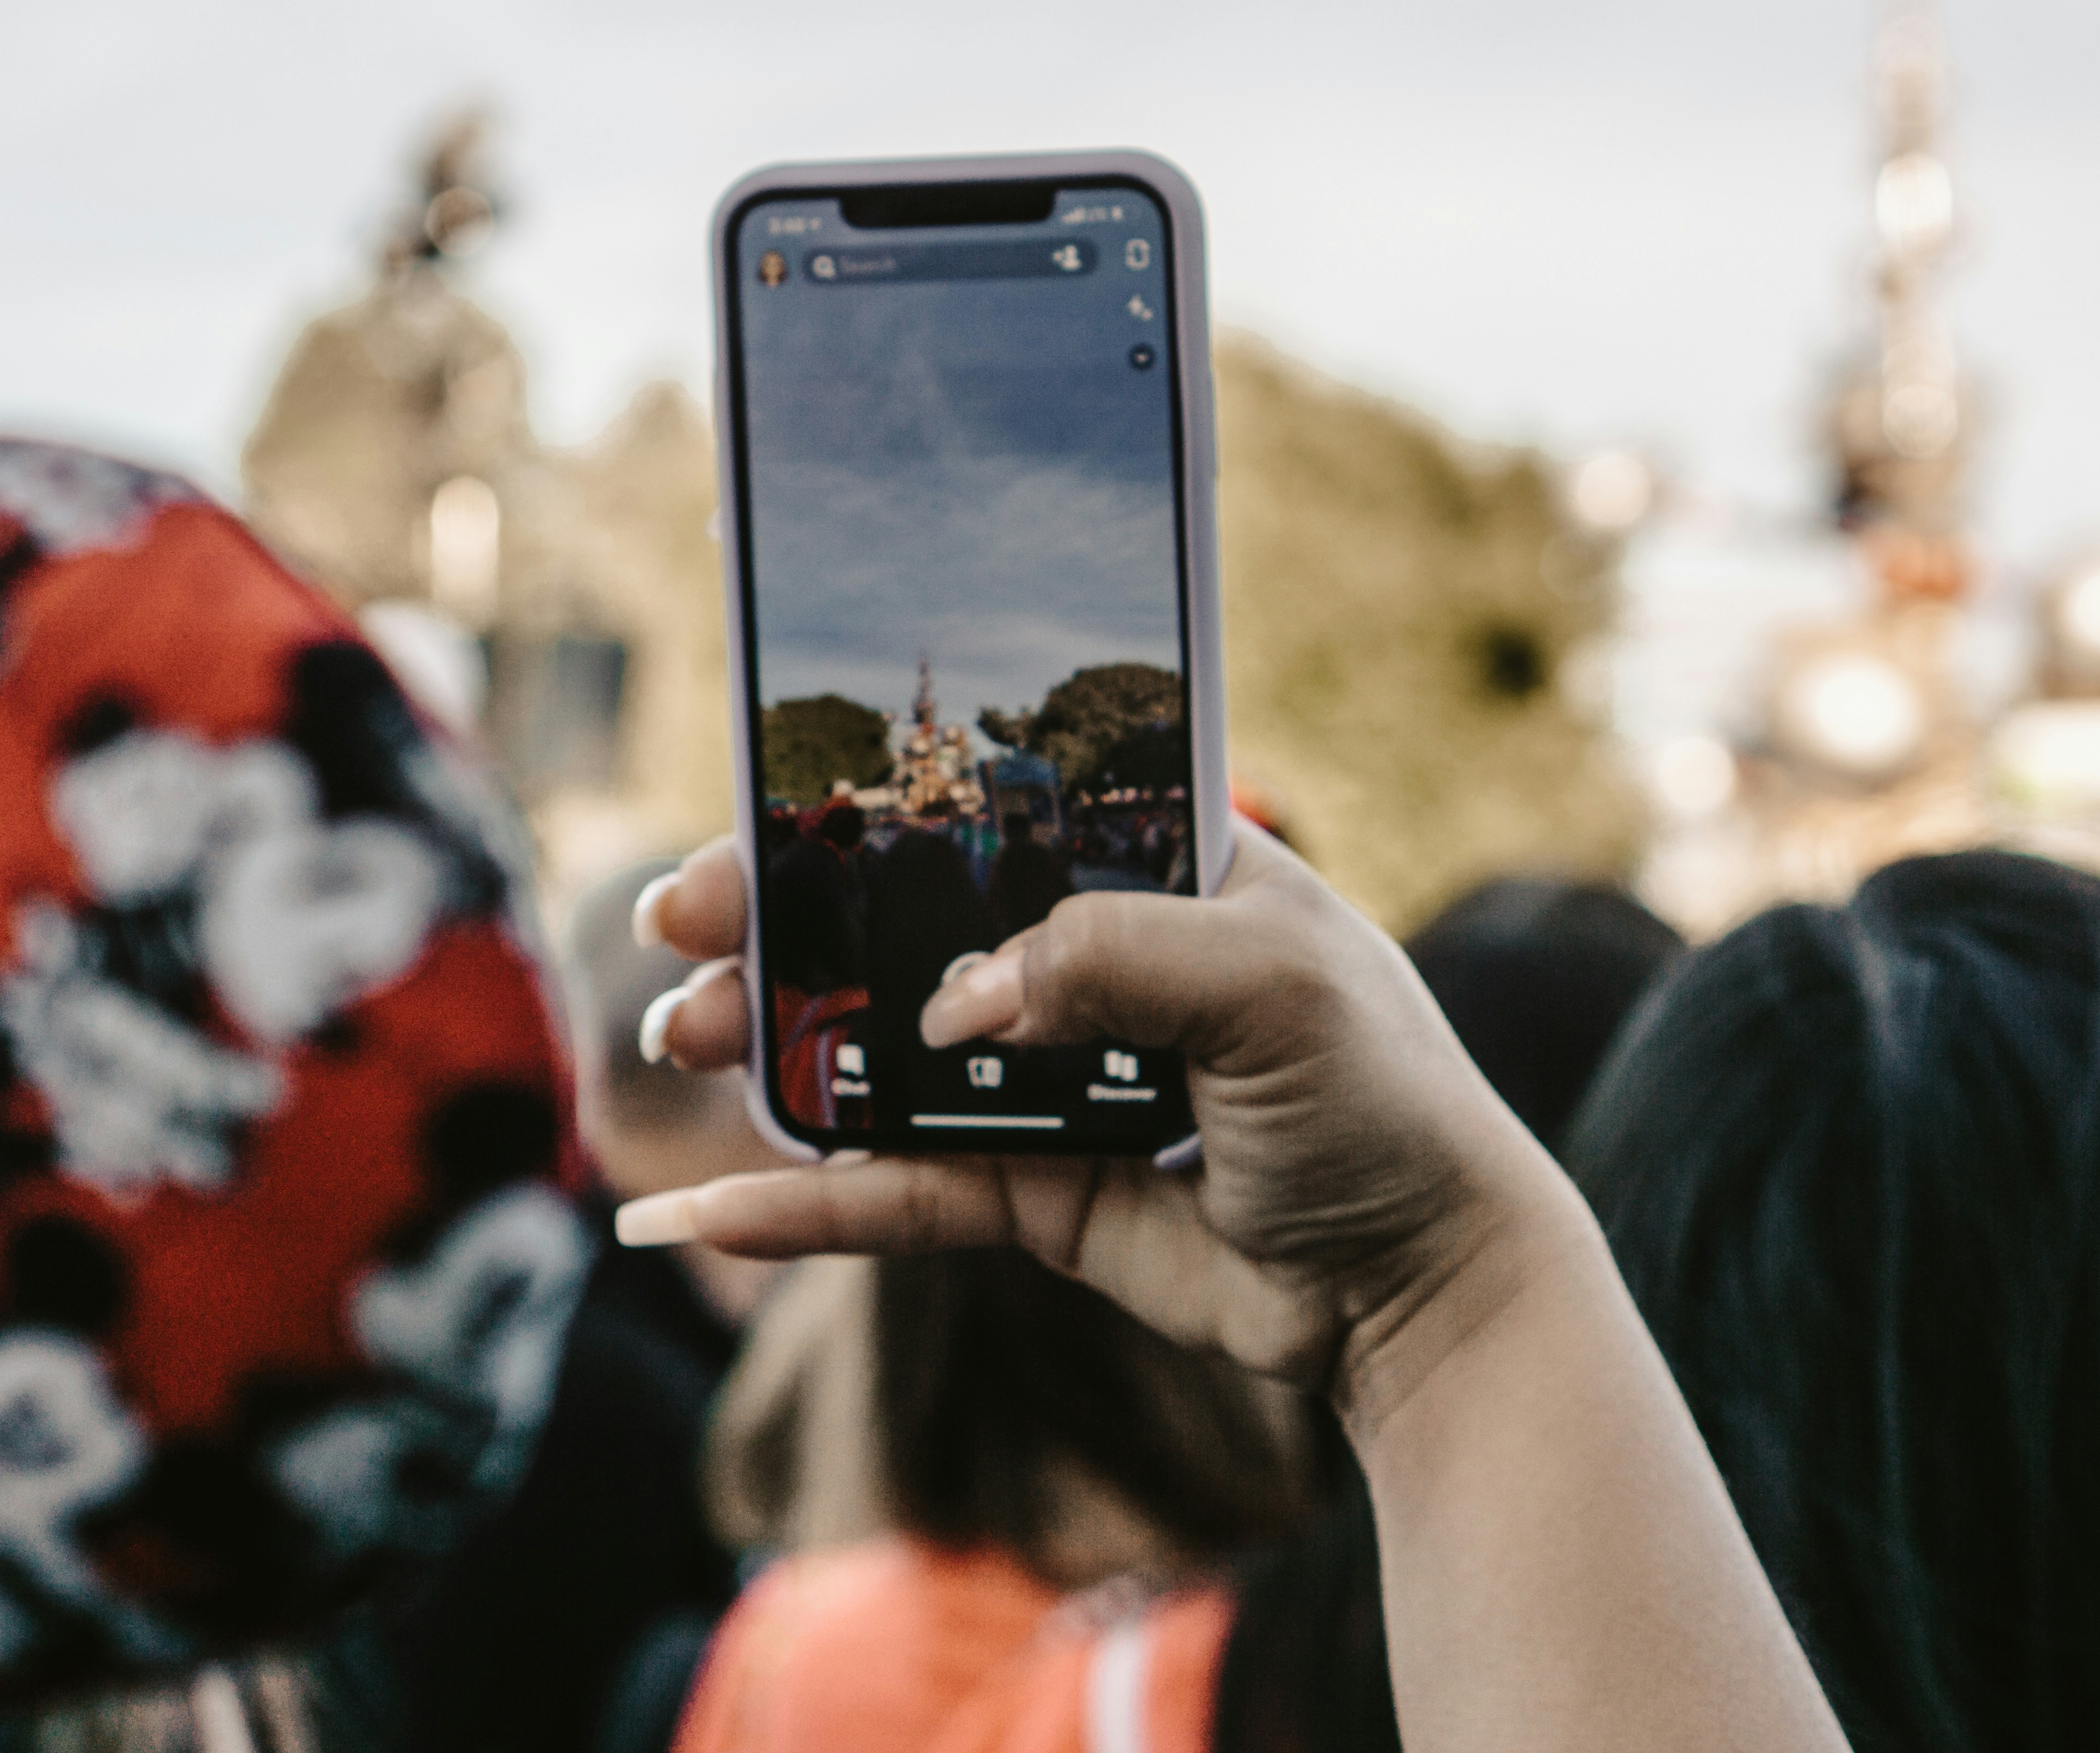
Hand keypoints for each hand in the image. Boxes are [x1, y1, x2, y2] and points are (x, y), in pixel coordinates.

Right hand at [621, 819, 1586, 1423]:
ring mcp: (1052, 1080)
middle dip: (780, 927)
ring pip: (878, 1054)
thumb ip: (1109, 959)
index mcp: (1151, 873)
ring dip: (772, 1044)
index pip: (981, 817)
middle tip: (676, 935)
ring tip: (679, 1040)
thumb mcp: (1274, 985)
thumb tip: (953, 1005)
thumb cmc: (1382, 1101)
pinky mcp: (1035, 1191)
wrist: (1422, 1285)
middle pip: (899, 930)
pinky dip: (803, 1202)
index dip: (863, 814)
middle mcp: (1088, 964)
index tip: (756, 820)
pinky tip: (705, 1209)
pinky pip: (897, 1188)